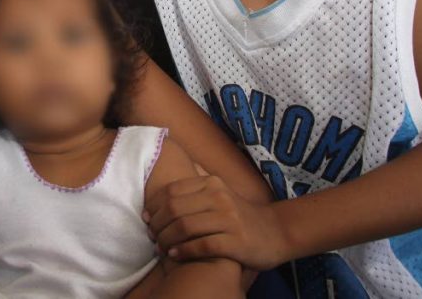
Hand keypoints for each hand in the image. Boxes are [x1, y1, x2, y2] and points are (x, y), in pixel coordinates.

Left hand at [144, 175, 288, 270]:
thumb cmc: (240, 214)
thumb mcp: (222, 189)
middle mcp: (220, 197)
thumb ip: (200, 178)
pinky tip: (175, 255)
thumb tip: (174, 167)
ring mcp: (229, 220)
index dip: (153, 206)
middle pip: (174, 209)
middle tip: (151, 236)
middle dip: (157, 224)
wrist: (276, 232)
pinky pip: (201, 245)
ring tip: (160, 247)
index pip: (171, 191)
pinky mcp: (236, 242)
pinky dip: (183, 251)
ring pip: (184, 227)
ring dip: (166, 239)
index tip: (146, 218)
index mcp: (212, 183)